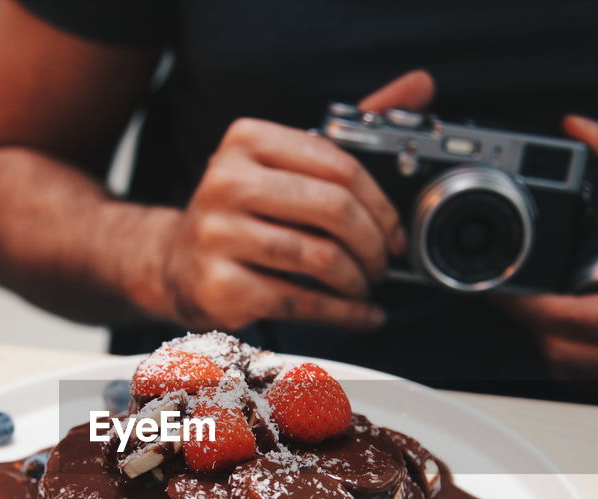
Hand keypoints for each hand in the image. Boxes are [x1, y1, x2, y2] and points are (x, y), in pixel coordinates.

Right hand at [150, 71, 434, 330]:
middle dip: (373, 244)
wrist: (177, 264)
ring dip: (357, 280)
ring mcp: (218, 235)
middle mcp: (226, 182)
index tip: (394, 231)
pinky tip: (359, 315)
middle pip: (332, 210)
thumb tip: (419, 85)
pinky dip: (342, 313)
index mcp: (247, 140)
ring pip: (320, 258)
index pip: (338, 165)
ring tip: (364, 286)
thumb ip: (350, 128)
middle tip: (382, 263)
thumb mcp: (285, 162)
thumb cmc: (245, 213)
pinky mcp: (220, 285)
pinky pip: (301, 300)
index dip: (381, 204)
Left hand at [503, 116, 597, 407]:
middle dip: (536, 321)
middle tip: (519, 291)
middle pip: (564, 352)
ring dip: (558, 339)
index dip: (526, 304)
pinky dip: (583, 355)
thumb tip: (582, 128)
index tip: (502, 285)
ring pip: (576, 373)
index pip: (570, 322)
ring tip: (561, 303)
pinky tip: (589, 325)